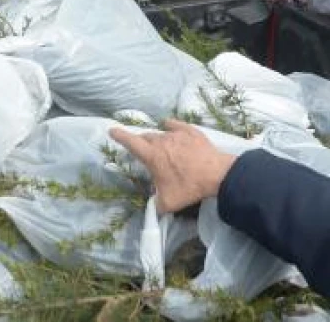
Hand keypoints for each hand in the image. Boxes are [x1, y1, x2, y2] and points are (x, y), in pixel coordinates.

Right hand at [109, 119, 236, 213]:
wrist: (216, 175)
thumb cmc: (189, 188)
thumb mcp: (168, 203)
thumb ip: (156, 203)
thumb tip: (154, 205)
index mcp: (151, 156)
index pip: (131, 142)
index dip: (120, 136)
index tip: (112, 130)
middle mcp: (161, 141)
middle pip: (146, 137)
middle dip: (141, 142)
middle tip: (142, 150)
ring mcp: (176, 134)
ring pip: (160, 133)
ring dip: (157, 139)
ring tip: (159, 146)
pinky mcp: (190, 132)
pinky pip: (176, 125)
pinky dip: (170, 126)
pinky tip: (169, 125)